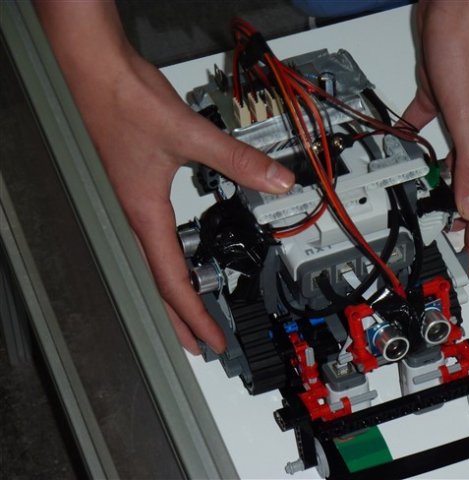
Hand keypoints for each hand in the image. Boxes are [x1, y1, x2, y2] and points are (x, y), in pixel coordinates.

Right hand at [35, 1, 293, 353]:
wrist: (99, 73)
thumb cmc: (127, 103)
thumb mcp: (190, 135)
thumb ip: (237, 160)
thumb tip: (277, 180)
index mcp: (148, 215)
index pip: (173, 281)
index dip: (194, 315)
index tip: (211, 342)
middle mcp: (141, 216)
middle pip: (161, 283)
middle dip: (181, 319)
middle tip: (200, 347)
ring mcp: (140, 203)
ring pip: (160, 262)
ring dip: (177, 294)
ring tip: (191, 316)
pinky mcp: (144, 186)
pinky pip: (161, 238)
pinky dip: (175, 260)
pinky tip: (185, 256)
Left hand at [403, 0, 468, 274]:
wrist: (457, 11)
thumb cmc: (468, 57)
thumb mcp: (468, 121)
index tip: (468, 270)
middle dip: (459, 225)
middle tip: (441, 245)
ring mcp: (455, 121)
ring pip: (448, 168)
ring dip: (435, 191)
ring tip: (419, 209)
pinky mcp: (436, 101)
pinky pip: (423, 131)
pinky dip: (412, 146)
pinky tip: (398, 151)